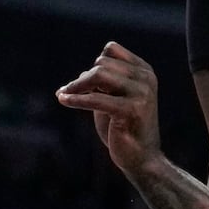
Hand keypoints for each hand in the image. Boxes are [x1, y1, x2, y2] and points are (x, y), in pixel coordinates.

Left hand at [57, 42, 164, 177]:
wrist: (141, 159)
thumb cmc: (124, 129)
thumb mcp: (113, 99)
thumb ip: (103, 84)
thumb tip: (81, 74)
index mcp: (144, 71)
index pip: (111, 50)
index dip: (94, 65)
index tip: (83, 84)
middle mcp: (145, 79)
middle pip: (102, 63)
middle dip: (83, 78)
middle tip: (70, 93)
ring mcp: (141, 93)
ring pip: (99, 75)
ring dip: (77, 86)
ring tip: (64, 95)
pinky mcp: (131, 110)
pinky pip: (96, 99)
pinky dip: (76, 99)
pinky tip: (62, 100)